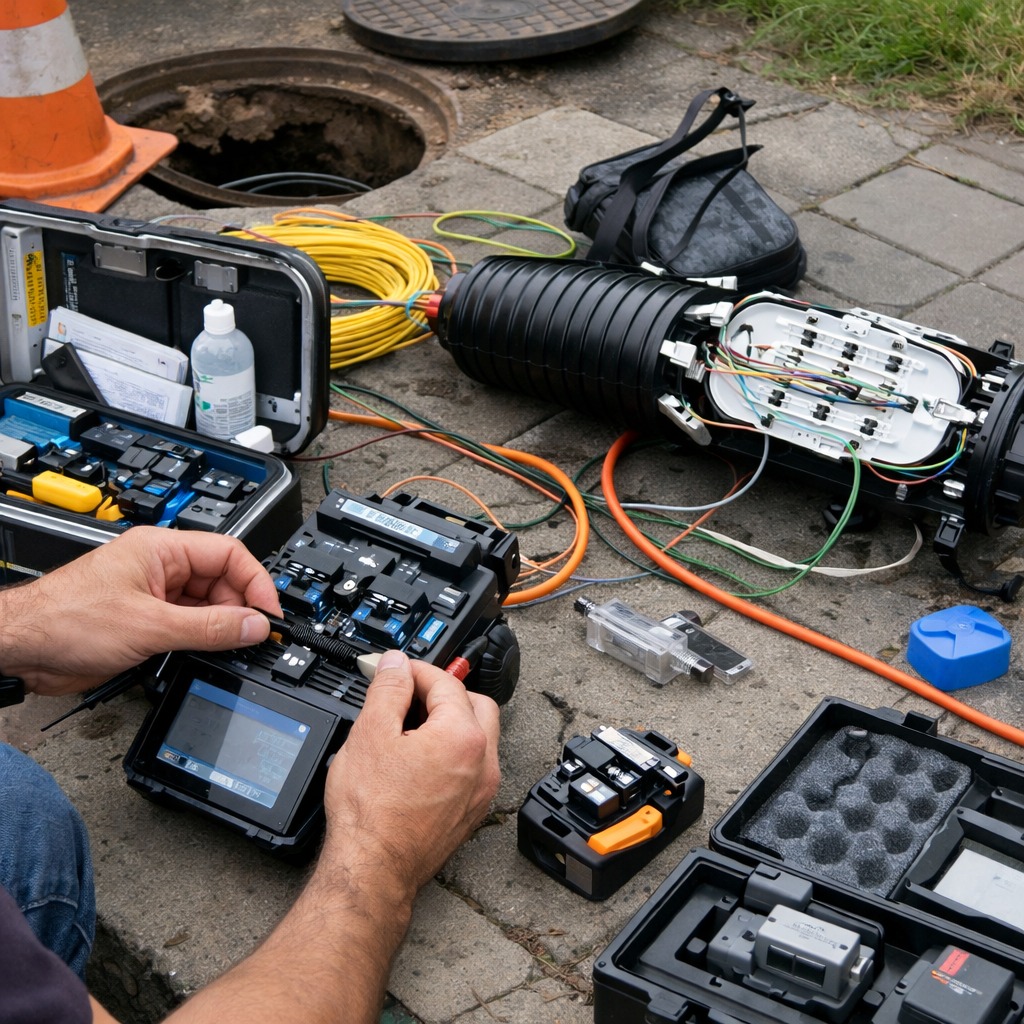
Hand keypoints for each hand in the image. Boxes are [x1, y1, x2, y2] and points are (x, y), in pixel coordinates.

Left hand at [0, 527, 281, 695]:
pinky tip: (205, 654)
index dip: (256, 582)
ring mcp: (153, 596)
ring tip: (229, 649)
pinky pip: (189, 626)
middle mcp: (160, 568)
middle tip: (252, 637)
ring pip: (207, 607)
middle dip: (239, 609)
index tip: (269, 612)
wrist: (22, 648)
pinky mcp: (145, 622)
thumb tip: (253, 625)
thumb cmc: (65, 620)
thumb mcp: (150, 626)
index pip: (229, 554)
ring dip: (220, 628)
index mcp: (162, 549)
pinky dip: (202, 641)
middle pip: (222, 581)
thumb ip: (210, 627)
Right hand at [320, 650, 500, 902]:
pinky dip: (452, 753)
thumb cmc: (371, 813)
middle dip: (442, 692)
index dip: (415, 670)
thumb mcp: (370, 733)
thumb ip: (388, 689)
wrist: (373, 869)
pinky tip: (419, 760)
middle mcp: (483, 762)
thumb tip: (396, 665)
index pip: (446, 682)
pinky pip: (472, 767)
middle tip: (407, 694)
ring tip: (410, 728)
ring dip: (450, 722)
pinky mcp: (472, 811)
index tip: (394, 669)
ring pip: (477, 736)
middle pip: (474, 704)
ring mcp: (481, 790)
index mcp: (463, 736)